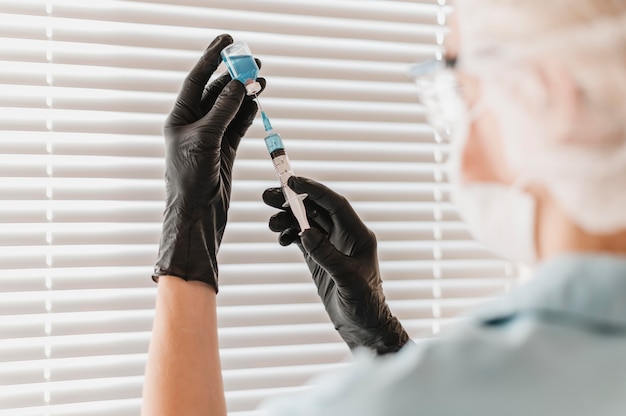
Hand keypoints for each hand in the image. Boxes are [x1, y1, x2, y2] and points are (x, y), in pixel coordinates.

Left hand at [153, 34, 264, 290]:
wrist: (197, 215)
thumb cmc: (190, 180)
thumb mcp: (205, 140)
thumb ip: (223, 111)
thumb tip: (237, 83)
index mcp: (180, 118)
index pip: (197, 80)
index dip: (211, 58)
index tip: (226, 39)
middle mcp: (194, 125)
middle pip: (216, 91)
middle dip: (233, 74)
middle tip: (252, 59)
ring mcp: (211, 138)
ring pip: (230, 108)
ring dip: (244, 93)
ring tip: (261, 78)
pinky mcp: (225, 151)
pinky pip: (238, 126)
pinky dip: (248, 113)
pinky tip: (256, 101)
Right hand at [263, 176, 408, 353]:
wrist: (363, 327)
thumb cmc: (365, 305)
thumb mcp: (348, 281)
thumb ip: (327, 256)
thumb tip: (306, 233)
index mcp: (358, 235)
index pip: (335, 204)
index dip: (314, 190)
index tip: (291, 181)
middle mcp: (345, 236)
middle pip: (316, 210)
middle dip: (293, 201)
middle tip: (268, 196)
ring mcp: (331, 247)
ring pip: (306, 223)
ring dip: (288, 219)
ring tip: (271, 224)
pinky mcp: (320, 258)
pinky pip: (301, 238)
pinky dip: (289, 235)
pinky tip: (281, 239)